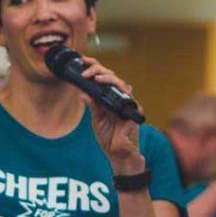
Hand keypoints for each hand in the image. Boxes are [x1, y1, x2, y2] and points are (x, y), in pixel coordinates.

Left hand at [74, 56, 142, 173]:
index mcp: (111, 100)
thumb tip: (82, 93)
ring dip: (107, 77)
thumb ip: (93, 106)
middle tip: (86, 68)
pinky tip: (107, 86)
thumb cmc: (109, 140)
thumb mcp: (97, 121)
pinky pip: (127, 95)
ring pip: (120, 82)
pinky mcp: (133, 110)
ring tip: (95, 76)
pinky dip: (117, 89)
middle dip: (98, 68)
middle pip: (112, 77)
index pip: (104, 79)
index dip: (95, 68)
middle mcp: (120, 99)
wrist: (118, 155)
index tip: (83, 61)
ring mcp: (127, 104)